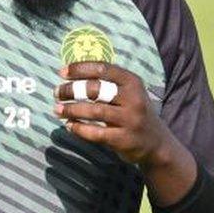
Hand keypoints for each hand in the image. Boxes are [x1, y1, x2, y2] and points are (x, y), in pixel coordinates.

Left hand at [52, 62, 196, 204]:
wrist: (156, 143)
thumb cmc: (135, 112)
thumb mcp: (130, 92)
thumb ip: (109, 83)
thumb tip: (74, 73)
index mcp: (133, 82)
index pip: (103, 69)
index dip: (80, 69)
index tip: (62, 72)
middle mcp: (133, 98)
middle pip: (96, 89)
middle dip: (72, 90)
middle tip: (57, 92)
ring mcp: (129, 119)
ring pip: (94, 111)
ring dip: (71, 110)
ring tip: (57, 110)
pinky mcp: (123, 139)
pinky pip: (95, 133)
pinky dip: (79, 128)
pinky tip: (70, 125)